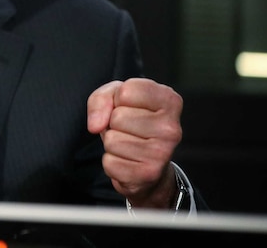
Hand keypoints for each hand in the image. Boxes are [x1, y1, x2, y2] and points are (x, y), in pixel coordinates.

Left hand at [87, 78, 183, 207]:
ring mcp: (162, 153)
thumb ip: (101, 98)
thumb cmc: (132, 122)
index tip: (130, 106)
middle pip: (118, 117)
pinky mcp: (149, 174)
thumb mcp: (116, 98)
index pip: (127, 91)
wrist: (148, 163)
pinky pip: (110, 162)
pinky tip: (128, 160)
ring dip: (112, 142)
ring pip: (112, 140)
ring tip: (128, 143)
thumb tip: (96, 125)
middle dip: (113, 123)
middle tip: (128, 129)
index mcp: (169, 100)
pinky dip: (112, 162)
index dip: (118, 99)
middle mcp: (171, 127)